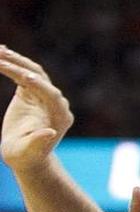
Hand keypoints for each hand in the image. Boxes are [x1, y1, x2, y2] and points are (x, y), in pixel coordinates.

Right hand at [0, 47, 73, 174]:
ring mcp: (45, 95)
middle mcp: (57, 102)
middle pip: (41, 79)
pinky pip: (24, 74)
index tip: (25, 77)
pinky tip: (0, 55)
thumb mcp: (28, 152)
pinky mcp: (33, 92)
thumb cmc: (25, 156)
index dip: (39, 85)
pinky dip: (13, 65)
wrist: (26, 155)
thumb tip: (49, 133)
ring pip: (32, 72)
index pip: (51, 95)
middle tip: (2, 56)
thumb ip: (38, 142)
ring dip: (16, 60)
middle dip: (22, 67)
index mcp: (60, 116)